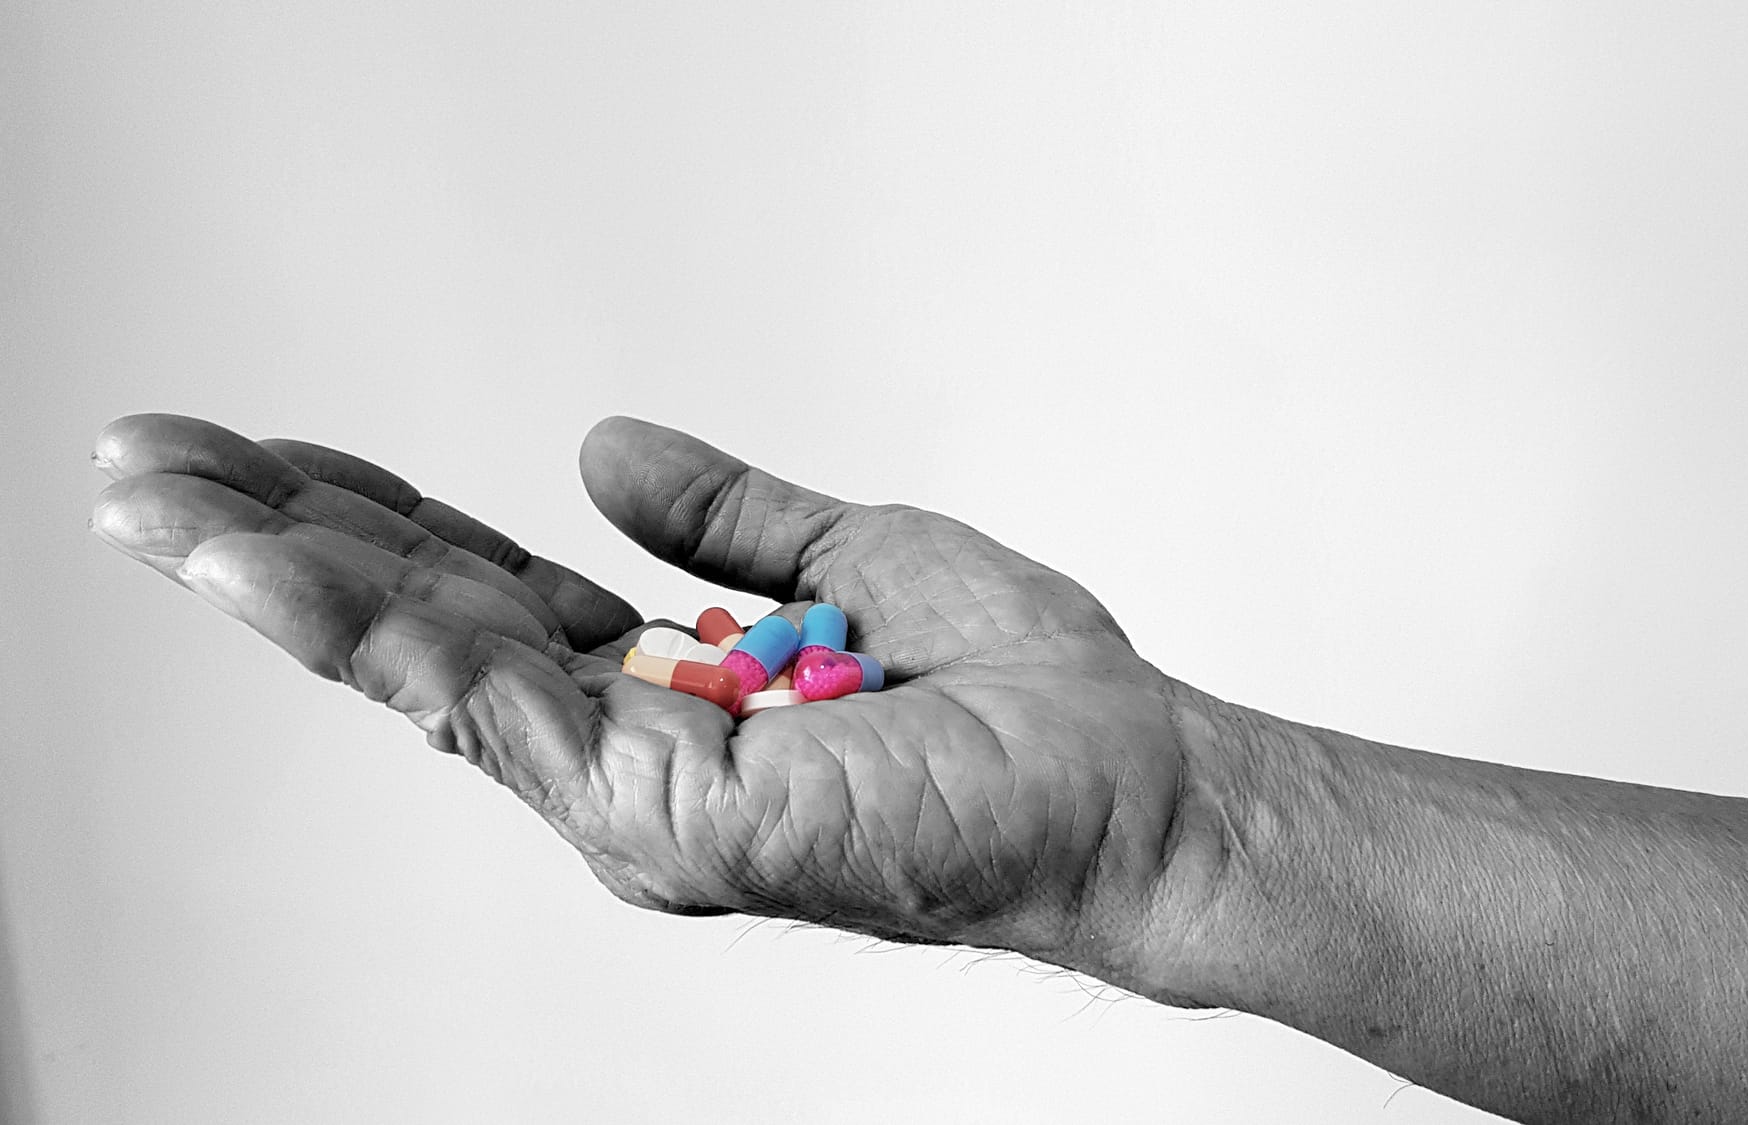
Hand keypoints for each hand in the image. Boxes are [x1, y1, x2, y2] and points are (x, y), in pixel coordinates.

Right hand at [89, 414, 1202, 989]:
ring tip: (156, 498)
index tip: (268, 455)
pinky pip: (494, 709)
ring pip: (425, 672)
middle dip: (280, 543)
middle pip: (422, 636)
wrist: (1129, 783)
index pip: (482, 600)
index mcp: (662, 699)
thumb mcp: (849, 560)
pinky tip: (272, 564)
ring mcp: (636, 806)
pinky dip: (376, 629)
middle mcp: (627, 765)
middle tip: (145, 462)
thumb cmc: (1014, 702)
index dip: (372, 524)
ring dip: (284, 578)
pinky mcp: (668, 823)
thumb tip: (599, 448)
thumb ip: (725, 517)